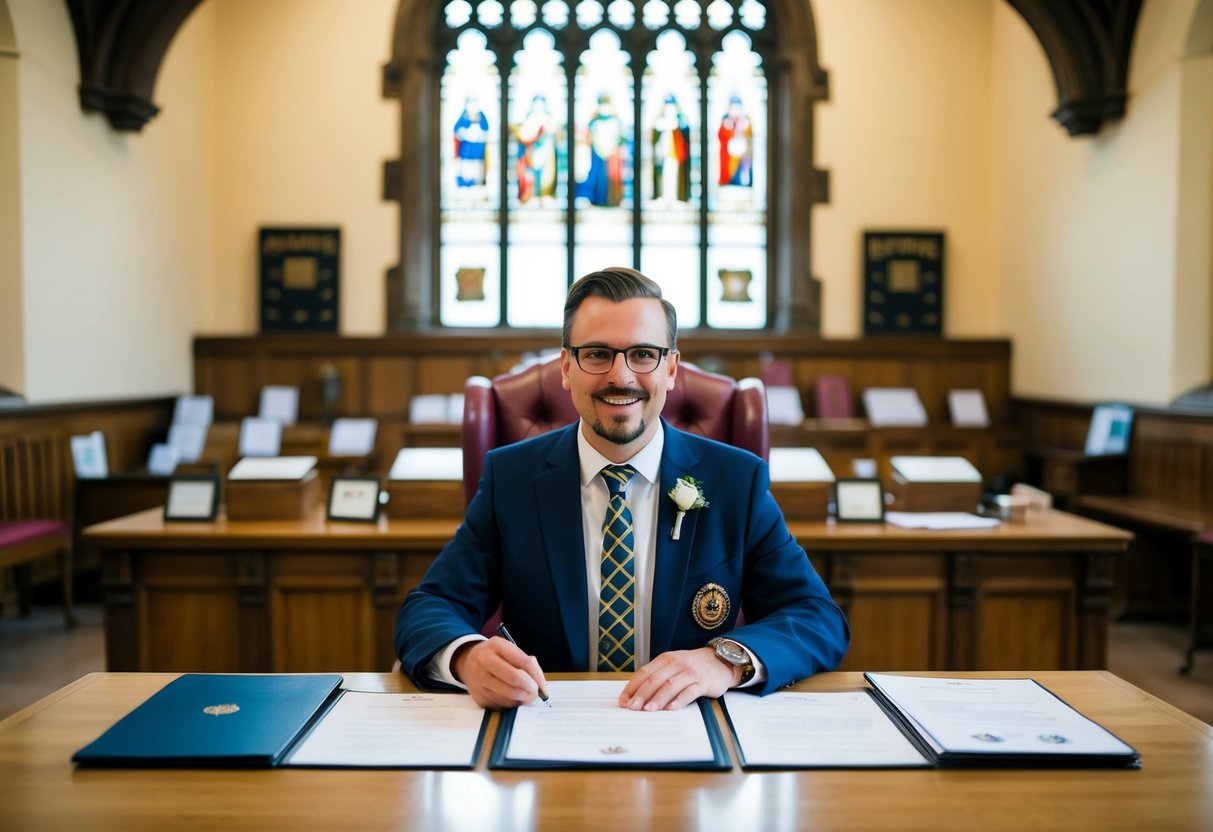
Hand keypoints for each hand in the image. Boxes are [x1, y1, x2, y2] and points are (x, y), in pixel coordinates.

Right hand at [452, 636, 548, 708]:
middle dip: (530, 689)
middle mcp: (484, 661)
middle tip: (535, 692)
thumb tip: (540, 685)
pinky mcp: (477, 696)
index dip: (537, 676)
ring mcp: (478, 680)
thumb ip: (526, 662)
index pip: (523, 662)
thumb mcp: (509, 650)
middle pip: (515, 679)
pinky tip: (511, 697)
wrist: (468, 661)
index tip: (544, 687)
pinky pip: (501, 704)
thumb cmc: (496, 656)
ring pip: (509, 695)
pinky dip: (511, 703)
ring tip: (524, 694)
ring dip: (522, 698)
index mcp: (496, 646)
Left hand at [618, 647, 736, 710]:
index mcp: (666, 659)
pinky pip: (689, 691)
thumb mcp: (673, 665)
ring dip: (658, 698)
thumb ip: (658, 676)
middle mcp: (676, 664)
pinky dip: (679, 700)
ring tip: (648, 710)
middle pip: (655, 679)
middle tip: (633, 708)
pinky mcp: (703, 682)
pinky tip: (671, 708)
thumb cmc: (692, 667)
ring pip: (670, 685)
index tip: (624, 701)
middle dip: (642, 694)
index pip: (644, 672)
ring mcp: (690, 672)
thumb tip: (636, 696)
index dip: (632, 687)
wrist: (720, 661)